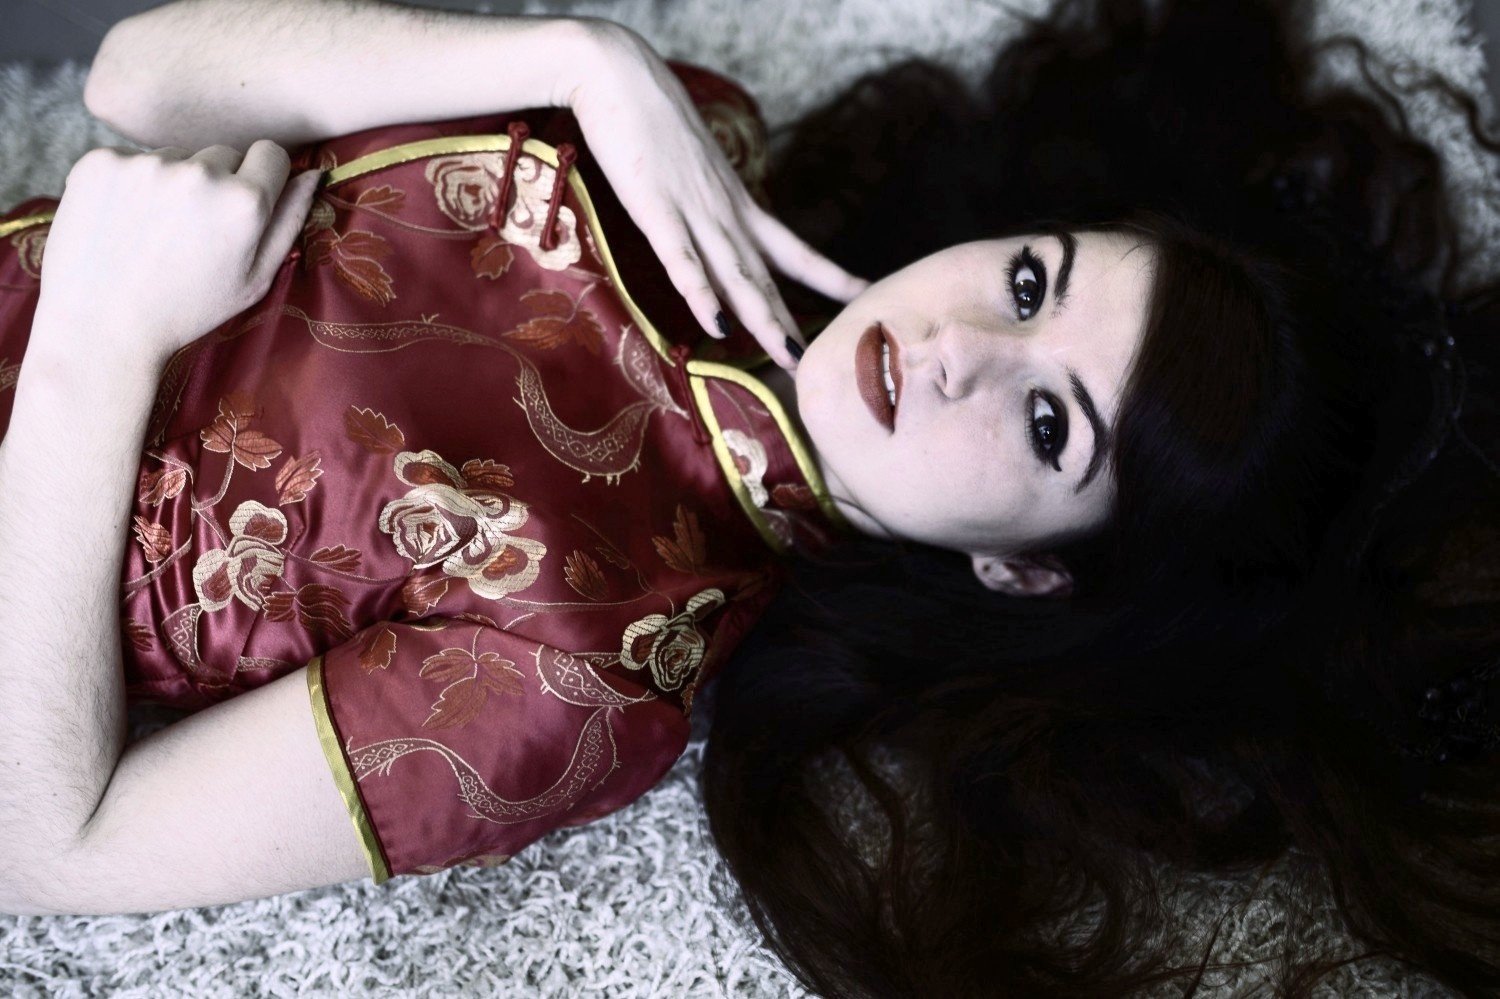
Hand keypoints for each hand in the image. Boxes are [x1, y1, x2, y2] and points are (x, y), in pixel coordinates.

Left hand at [34, 139, 321, 364]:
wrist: (102, 325)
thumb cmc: (188, 310)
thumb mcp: (255, 279)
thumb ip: (289, 222)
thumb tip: (312, 174)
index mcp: (245, 202)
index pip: (271, 153)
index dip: (262, 177)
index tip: (243, 203)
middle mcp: (200, 172)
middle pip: (223, 153)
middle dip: (217, 181)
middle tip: (194, 229)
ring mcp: (146, 164)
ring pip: (176, 156)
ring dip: (172, 182)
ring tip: (155, 230)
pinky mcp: (100, 162)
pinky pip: (130, 160)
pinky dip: (129, 184)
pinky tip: (124, 223)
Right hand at [565, 22, 869, 369]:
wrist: (619, 73)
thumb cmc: (650, 119)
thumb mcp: (694, 167)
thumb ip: (707, 201)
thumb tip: (716, 225)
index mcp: (737, 204)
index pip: (793, 250)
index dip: (829, 276)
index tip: (863, 295)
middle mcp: (726, 213)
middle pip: (766, 278)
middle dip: (790, 322)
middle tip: (816, 362)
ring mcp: (693, 211)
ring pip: (735, 275)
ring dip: (761, 319)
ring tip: (786, 357)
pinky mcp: (655, 209)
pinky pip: (682, 260)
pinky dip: (701, 294)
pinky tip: (716, 325)